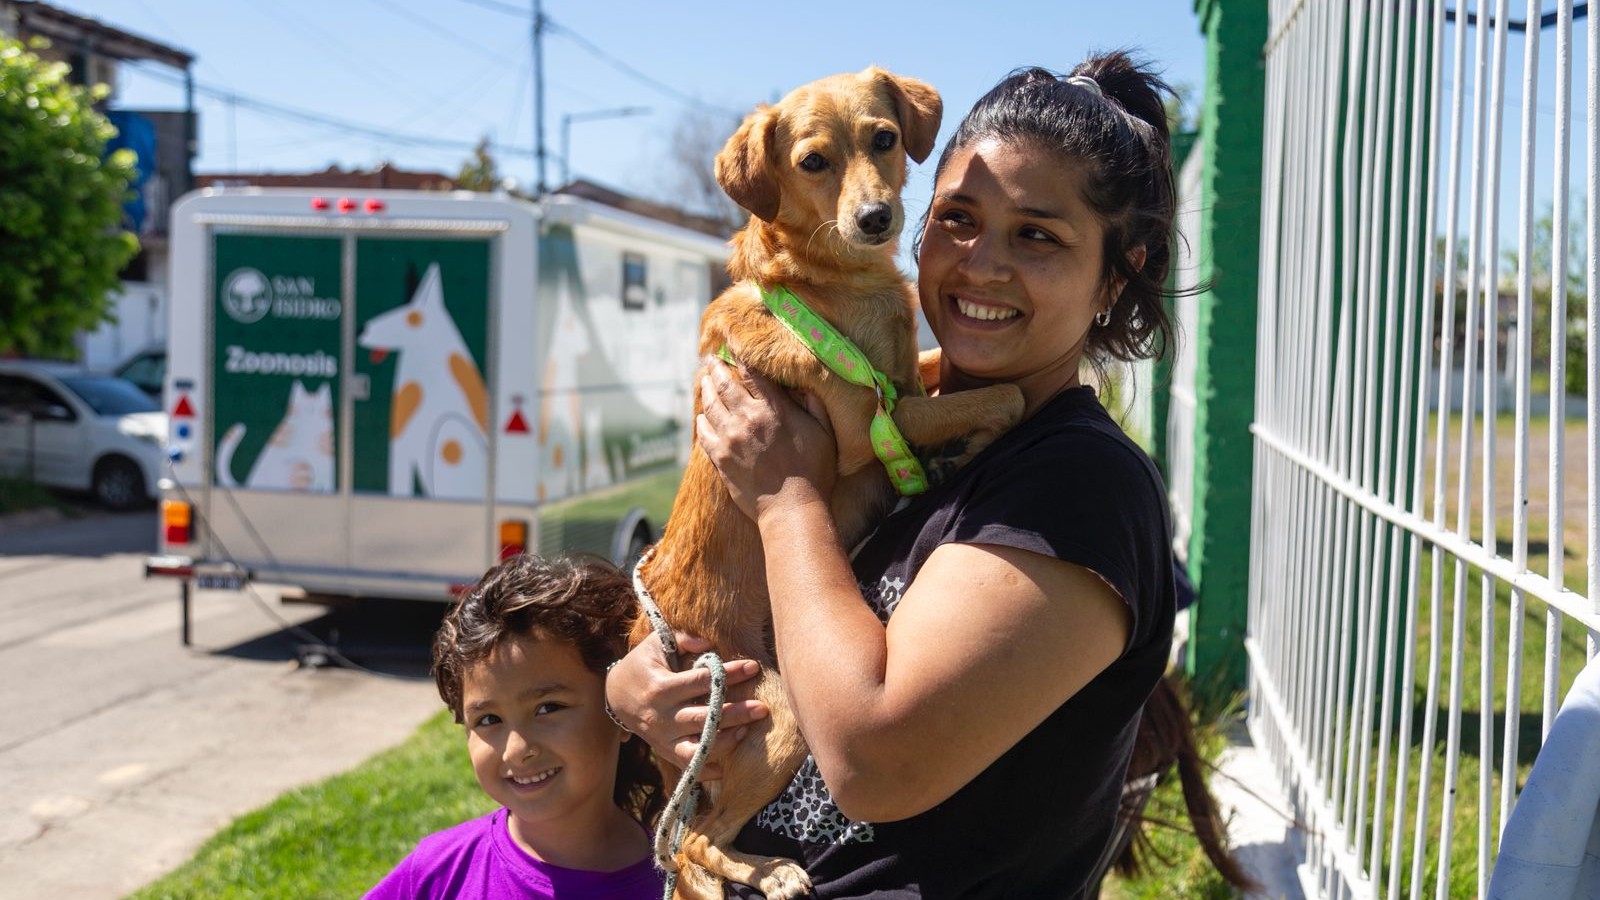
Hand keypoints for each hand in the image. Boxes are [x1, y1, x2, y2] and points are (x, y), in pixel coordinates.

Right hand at [606, 632, 767, 777]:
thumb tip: (709, 644)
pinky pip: (688, 766)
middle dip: (736, 714)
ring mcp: (662, 738)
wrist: (616, 694)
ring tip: (747, 730)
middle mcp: (662, 716)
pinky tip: (726, 767)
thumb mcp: (656, 643)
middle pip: (704, 718)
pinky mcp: (664, 751)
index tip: (753, 667)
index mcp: (661, 688)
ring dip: (725, 741)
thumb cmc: (644, 664)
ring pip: (697, 746)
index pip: (701, 682)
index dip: (729, 674)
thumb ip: (683, 639)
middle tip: (762, 708)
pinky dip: (706, 770)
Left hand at [696, 359, 836, 522]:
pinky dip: (701, 420)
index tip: (734, 347)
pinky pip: (703, 433)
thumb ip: (813, 404)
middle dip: (716, 368)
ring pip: (710, 405)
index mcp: (774, 409)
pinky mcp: (720, 459)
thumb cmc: (816, 472)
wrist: (792, 509)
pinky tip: (701, 415)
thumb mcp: (824, 433)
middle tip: (710, 359)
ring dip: (706, 389)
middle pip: (725, 384)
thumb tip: (802, 384)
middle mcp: (748, 419)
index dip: (742, 357)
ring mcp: (730, 439)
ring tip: (704, 380)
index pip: (753, 373)